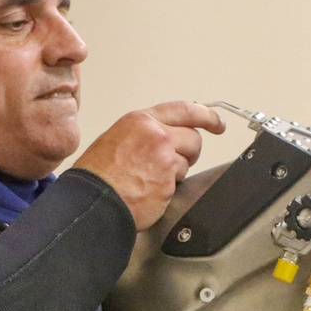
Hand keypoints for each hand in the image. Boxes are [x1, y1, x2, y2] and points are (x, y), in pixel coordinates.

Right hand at [73, 102, 225, 229]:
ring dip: (175, 173)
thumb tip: (163, 137)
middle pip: (193, 139)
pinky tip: (148, 191)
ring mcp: (165, 159)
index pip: (185, 110)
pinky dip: (167, 190)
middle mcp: (156, 135)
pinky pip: (178, 184)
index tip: (217, 123)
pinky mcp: (169, 183)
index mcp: (141, 121)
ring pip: (187, 163)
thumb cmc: (97, 174)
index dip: (207, 116)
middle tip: (175, 163)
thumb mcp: (116, 137)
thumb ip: (144, 133)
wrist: (93, 200)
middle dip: (190, 151)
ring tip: (149, 179)